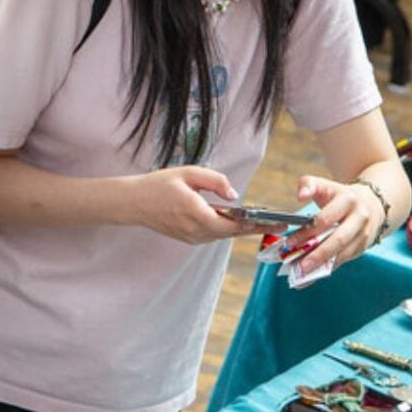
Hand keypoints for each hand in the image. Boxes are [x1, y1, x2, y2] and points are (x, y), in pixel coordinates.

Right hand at [125, 166, 268, 244]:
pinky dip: (226, 229)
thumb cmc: (159, 185)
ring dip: (241, 230)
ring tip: (263, 223)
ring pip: (223, 235)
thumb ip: (215, 181)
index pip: (233, 224)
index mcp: (197, 214)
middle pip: (232, 233)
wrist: (133, 203)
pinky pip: (212, 234)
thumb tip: (234, 194)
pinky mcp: (188, 238)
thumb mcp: (189, 173)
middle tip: (278, 226)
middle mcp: (195, 231)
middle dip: (255, 228)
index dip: (256, 224)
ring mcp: (191, 237)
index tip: (275, 223)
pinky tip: (238, 222)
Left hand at [282, 175, 381, 275]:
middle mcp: (359, 218)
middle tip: (298, 267)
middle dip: (317, 255)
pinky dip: (325, 270)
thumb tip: (300, 196)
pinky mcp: (362, 248)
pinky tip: (309, 277)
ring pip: (341, 254)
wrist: (373, 204)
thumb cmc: (340, 196)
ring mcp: (363, 235)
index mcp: (348, 200)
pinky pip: (342, 261)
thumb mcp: (326, 185)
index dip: (307, 232)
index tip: (289, 243)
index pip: (325, 219)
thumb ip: (308, 184)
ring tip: (300, 275)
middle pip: (337, 240)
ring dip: (320, 267)